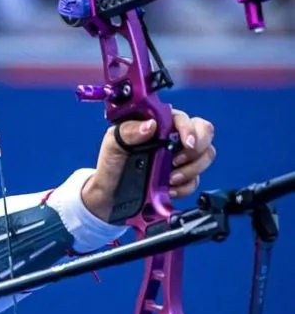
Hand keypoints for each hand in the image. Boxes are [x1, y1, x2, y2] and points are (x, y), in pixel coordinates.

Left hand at [82, 110, 216, 220]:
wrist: (108, 195)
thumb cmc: (110, 165)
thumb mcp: (112, 145)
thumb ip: (128, 131)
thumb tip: (150, 125)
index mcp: (156, 124)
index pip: (184, 118)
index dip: (190, 129)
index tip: (187, 143)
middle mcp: (172, 139)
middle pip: (205, 133)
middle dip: (197, 149)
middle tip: (177, 161)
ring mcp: (178, 159)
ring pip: (205, 156)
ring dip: (192, 169)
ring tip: (170, 178)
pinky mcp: (181, 179)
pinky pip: (196, 181)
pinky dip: (185, 187)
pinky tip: (169, 189)